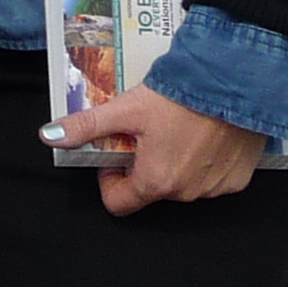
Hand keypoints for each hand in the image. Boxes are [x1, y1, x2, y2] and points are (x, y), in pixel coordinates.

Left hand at [50, 82, 264, 214]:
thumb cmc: (179, 97)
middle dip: (144, 165)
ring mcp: (215, 189)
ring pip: (183, 184)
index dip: (110, 179)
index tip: (115, 154)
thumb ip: (87, 127)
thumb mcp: (126, 109)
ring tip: (178, 129)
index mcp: (155, 182)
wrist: (236, 83)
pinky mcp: (239, 179)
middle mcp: (186, 194)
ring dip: (175, 164)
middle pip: (151, 190)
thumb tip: (48, 136)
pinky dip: (206, 163)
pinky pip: (213, 179)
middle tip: (148, 132)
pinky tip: (206, 135)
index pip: (119, 203)